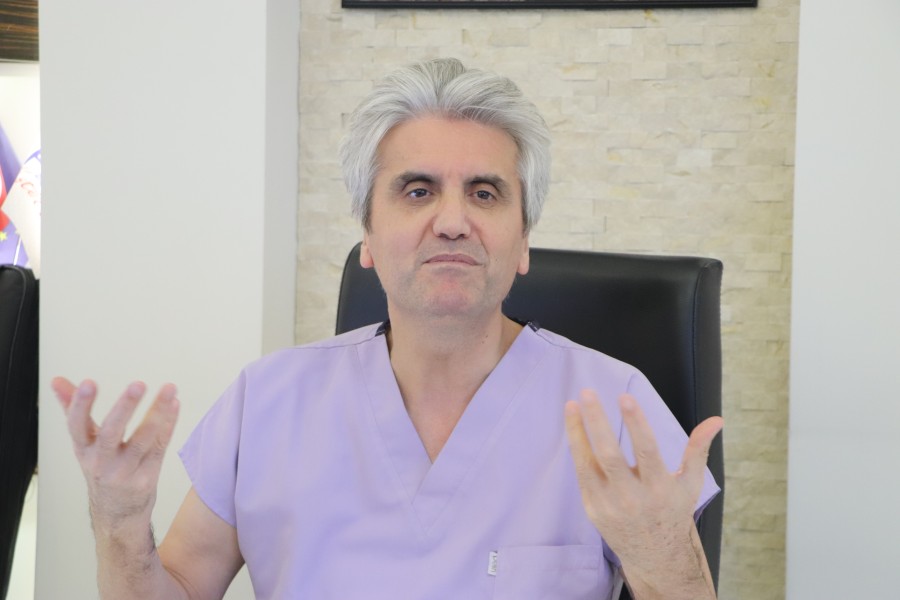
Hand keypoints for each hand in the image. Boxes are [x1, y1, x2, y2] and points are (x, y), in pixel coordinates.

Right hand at [52, 378, 179, 532]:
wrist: (117, 514)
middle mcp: (101, 462)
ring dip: (157, 412)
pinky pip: (159, 447)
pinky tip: (175, 404)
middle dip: (124, 408)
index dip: (80, 405)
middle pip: (111, 433)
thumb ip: (72, 409)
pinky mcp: (147, 478)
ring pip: (142, 440)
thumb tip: (56, 380)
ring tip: (169, 388)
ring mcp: (125, 472)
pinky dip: (168, 424)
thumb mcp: (84, 442)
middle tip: (138, 384)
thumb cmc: (102, 468)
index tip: (89, 382)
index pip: (76, 426)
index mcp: (84, 450)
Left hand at [563, 389, 721, 594]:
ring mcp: (610, 504)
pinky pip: (582, 473)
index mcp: (660, 488)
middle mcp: (633, 497)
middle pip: (610, 455)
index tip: (625, 397)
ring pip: (589, 463)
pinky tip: (573, 425)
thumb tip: (716, 420)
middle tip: (588, 392)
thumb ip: (698, 449)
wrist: (655, 556)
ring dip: (578, 431)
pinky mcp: (593, 508)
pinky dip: (576, 448)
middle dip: (598, 422)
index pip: (646, 451)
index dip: (636, 423)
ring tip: (572, 404)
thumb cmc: (672, 512)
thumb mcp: (690, 483)